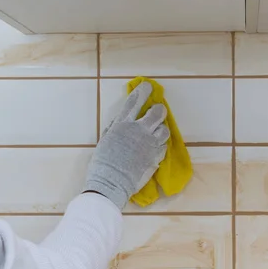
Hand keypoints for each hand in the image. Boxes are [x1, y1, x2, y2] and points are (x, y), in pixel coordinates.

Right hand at [84, 82, 169, 209]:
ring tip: (157, 133)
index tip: (147, 86)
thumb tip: (123, 122)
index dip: (142, 91)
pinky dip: (160, 146)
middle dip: (159, 110)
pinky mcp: (156, 156)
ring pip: (164, 129)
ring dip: (161, 129)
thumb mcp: (106, 140)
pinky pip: (164, 146)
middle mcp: (139, 130)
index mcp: (123, 124)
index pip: (134, 102)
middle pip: (157, 113)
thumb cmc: (102, 162)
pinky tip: (154, 149)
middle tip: (157, 111)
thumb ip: (116, 128)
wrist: (111, 182)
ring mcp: (150, 144)